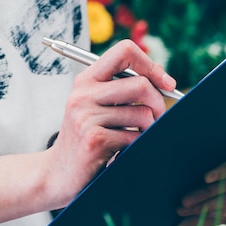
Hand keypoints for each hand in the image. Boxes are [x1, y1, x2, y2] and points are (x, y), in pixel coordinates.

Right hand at [46, 39, 176, 207]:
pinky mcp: (94, 140)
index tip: (167, 83)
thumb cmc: (86, 140)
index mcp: (86, 80)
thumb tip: (163, 78)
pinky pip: (134, 138)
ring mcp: (86, 117)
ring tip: (137, 138)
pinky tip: (124, 151)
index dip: (151, 65)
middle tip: (160, 117)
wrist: (58, 174)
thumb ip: (122, 90)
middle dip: (159, 103)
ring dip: (148, 129)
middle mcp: (83, 94)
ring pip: (142, 114)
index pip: (124, 51)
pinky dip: (137, 146)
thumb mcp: (97, 108)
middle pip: (140, 84)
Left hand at [176, 147, 225, 225]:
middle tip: (185, 201)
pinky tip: (193, 218)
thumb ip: (203, 160)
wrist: (211, 172)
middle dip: (207, 193)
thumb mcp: (207, 156)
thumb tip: (181, 165)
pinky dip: (211, 218)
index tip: (206, 178)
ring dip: (205, 207)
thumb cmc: (207, 160)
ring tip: (183, 211)